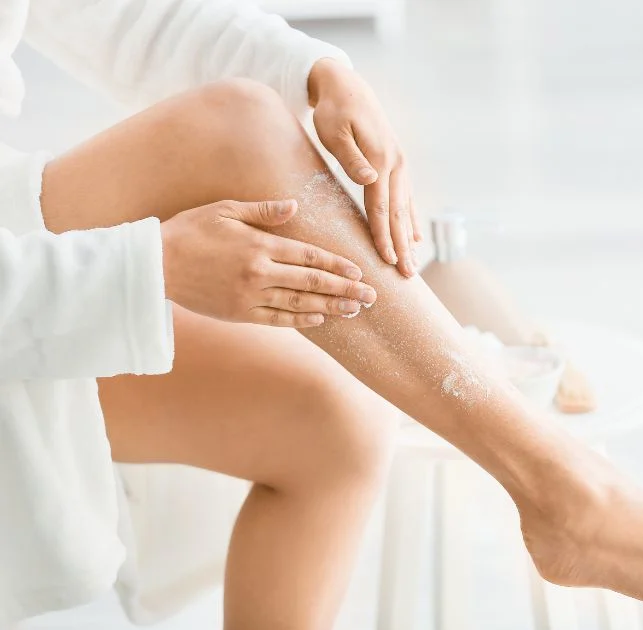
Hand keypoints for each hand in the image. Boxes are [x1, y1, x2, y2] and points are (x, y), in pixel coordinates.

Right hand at [161, 199, 376, 326]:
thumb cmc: (189, 230)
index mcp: (259, 246)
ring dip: (331, 307)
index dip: (338, 264)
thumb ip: (263, 211)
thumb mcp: (225, 210)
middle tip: (372, 296)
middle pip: (313, 282)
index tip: (359, 270)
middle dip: (345, 289)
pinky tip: (320, 318)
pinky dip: (301, 319)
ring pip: (300, 303)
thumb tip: (295, 207)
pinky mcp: (239, 314)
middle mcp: (259, 274)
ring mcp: (250, 297)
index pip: (309, 256)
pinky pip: (277, 319)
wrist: (154, 265)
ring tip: (355, 309)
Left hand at [309, 58, 421, 277]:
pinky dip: (412, 220)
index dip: (384, 236)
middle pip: (399, 214)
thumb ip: (351, 158)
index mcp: (380, 160)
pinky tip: (416, 238)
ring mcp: (401, 165)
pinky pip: (407, 199)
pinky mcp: (398, 164)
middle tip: (408, 276)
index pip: (381, 207)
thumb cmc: (334, 111)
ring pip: (406, 209)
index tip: (387, 261)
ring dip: (410, 239)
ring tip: (413, 264)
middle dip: (403, 247)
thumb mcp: (335, 131)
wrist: (347, 86)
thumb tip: (369, 179)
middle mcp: (396, 165)